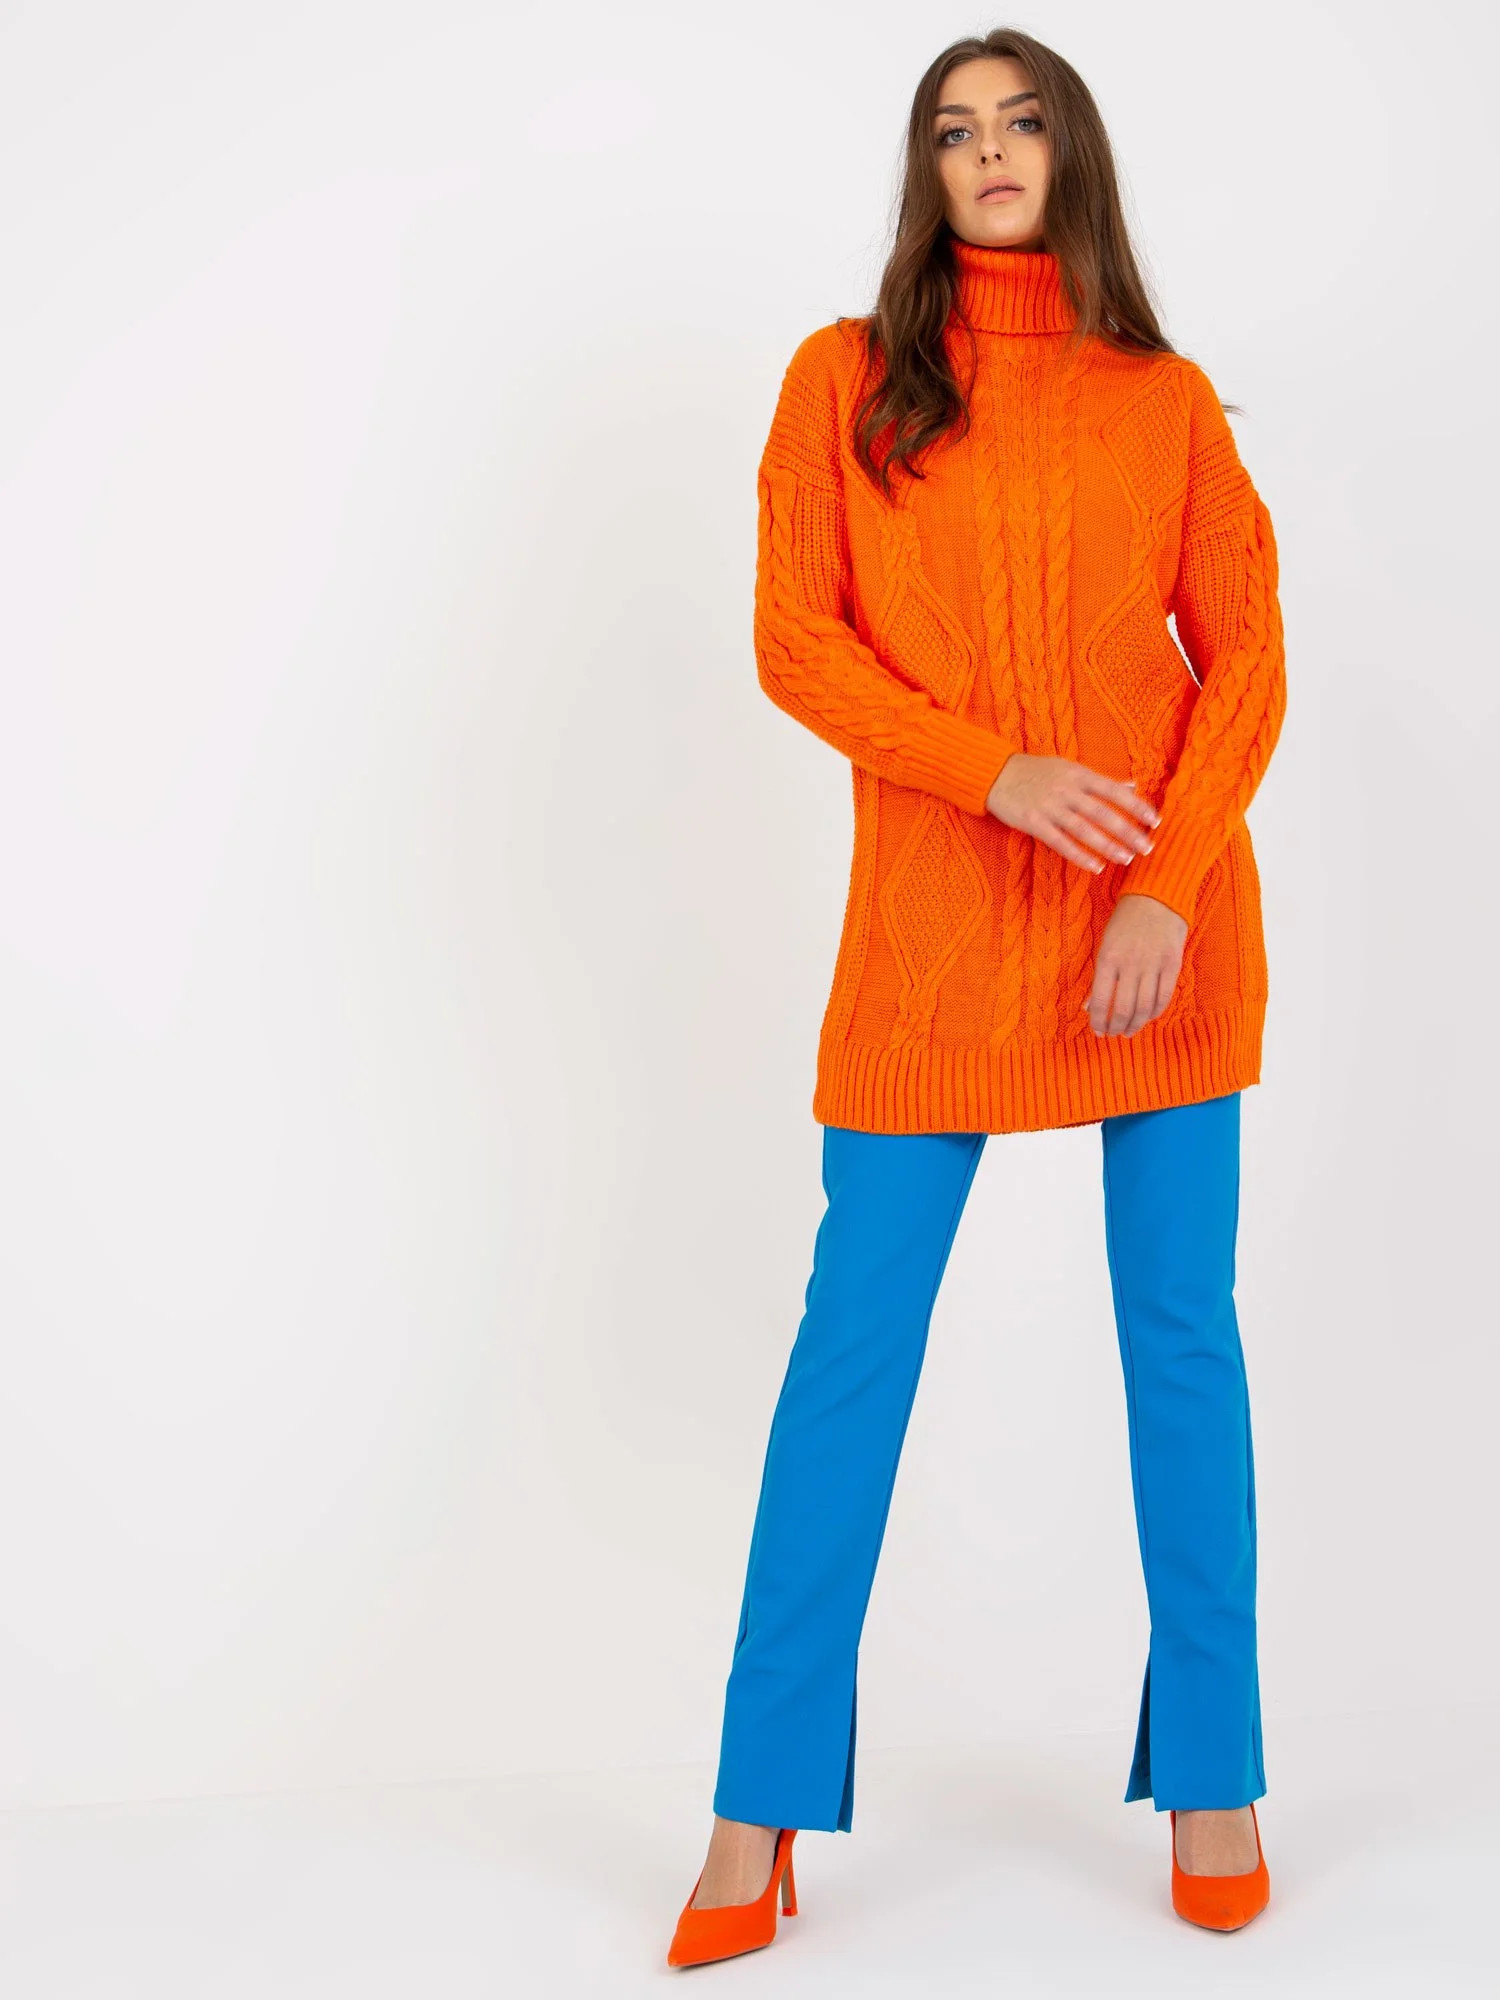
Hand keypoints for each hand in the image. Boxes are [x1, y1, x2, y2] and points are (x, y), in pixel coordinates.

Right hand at [986, 752, 1158, 871]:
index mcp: (1079, 774)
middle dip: (1128, 831)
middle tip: (1147, 847)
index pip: (1115, 790)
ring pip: (1084, 829)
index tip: (1155, 821)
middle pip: (1103, 813)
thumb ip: (1100, 779)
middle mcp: (1067, 789)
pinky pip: (1060, 842)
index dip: (1136, 806)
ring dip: (1107, 846)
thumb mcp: (1069, 767)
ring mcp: (1049, 806)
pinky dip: (1079, 855)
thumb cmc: (1036, 771)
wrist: (996, 774)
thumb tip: (1131, 783)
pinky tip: (1095, 866)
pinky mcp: (1033, 822)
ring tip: (1125, 859)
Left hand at [1086, 891, 1188, 1035]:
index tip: (1098, 1032)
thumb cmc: (1125, 922)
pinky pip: (1163, 997)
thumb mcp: (1105, 945)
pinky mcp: (1173, 964)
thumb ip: (1099, 977)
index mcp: (1108, 958)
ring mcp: (1153, 964)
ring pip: (1144, 1008)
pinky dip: (1154, 1012)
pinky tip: (1147, 1017)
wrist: (1157, 897)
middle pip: (1123, 1009)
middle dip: (1117, 1028)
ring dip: (1135, 1025)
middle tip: (1114, 1034)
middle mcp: (1130, 963)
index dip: (1098, 1022)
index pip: (1100, 1000)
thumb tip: (1089, 1007)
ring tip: (1129, 1031)